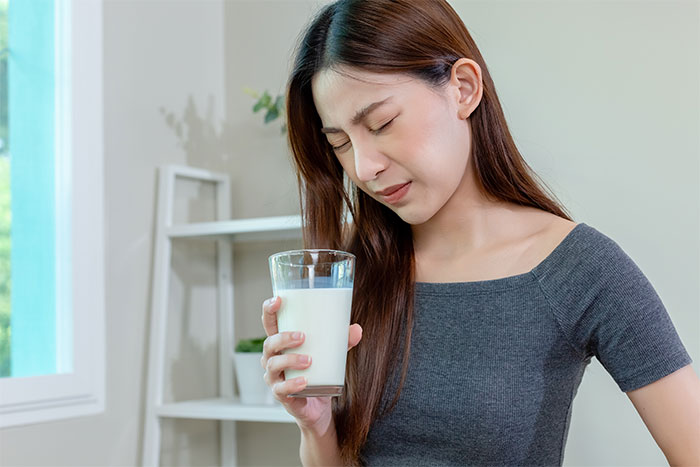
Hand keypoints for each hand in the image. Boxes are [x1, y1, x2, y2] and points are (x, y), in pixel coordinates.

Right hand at [260, 295, 362, 432]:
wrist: (318, 408)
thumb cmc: (318, 374)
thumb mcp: (330, 355)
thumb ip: (342, 342)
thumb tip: (356, 329)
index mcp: (281, 344)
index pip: (270, 324)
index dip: (269, 311)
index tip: (278, 300)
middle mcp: (273, 359)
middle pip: (269, 344)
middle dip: (283, 337)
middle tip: (302, 337)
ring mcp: (275, 378)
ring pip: (273, 365)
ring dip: (290, 359)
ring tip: (308, 360)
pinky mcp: (281, 395)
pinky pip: (281, 389)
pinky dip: (292, 384)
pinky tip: (304, 382)